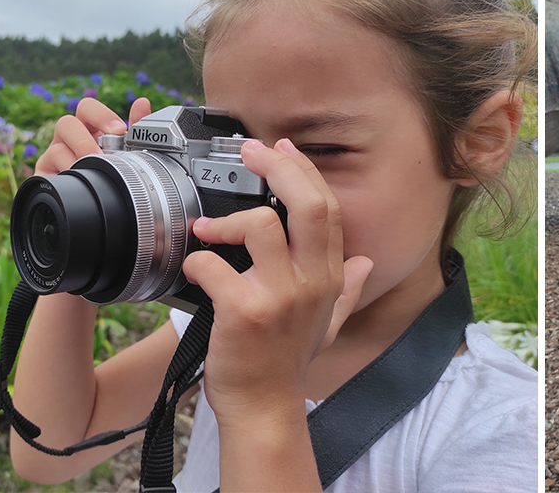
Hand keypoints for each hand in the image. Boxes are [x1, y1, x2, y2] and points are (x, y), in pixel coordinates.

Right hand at [35, 98, 151, 175]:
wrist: (92, 202)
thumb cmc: (109, 171)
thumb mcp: (125, 152)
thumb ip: (135, 129)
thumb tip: (142, 103)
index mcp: (89, 128)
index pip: (87, 108)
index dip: (101, 115)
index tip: (119, 130)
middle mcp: (69, 138)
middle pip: (66, 123)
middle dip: (85, 139)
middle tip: (100, 155)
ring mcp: (54, 156)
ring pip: (56, 148)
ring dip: (76, 161)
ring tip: (92, 171)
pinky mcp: (45, 175)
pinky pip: (47, 170)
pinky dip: (65, 175)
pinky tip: (79, 181)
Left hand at [181, 138, 372, 419]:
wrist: (264, 408)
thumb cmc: (287, 364)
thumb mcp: (328, 324)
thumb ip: (347, 289)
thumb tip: (366, 263)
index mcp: (329, 277)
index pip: (327, 208)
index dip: (303, 171)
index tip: (280, 150)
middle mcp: (312, 282)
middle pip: (307, 204)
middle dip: (277, 167)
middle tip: (249, 152)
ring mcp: (280, 295)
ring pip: (262, 224)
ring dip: (226, 220)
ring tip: (206, 228)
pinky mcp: (244, 311)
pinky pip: (214, 264)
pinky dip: (196, 261)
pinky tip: (193, 268)